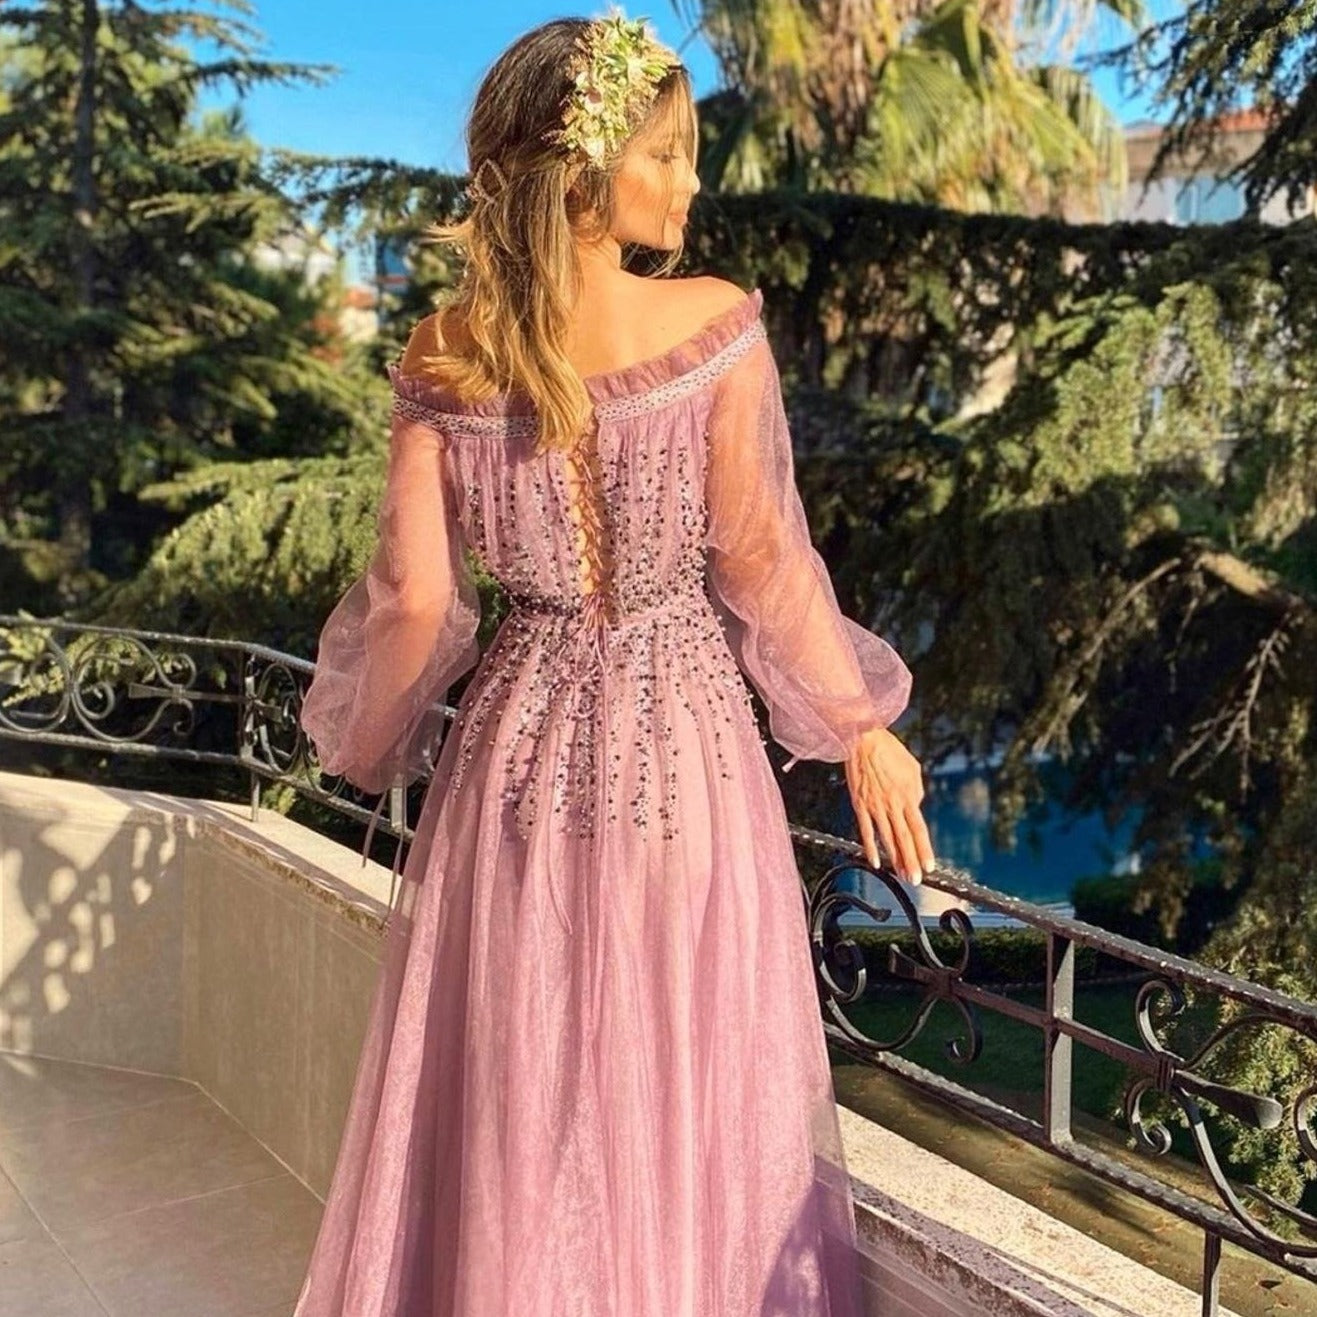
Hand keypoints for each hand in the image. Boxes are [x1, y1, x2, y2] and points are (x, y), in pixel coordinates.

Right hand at [844, 726, 934, 883]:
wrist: (863, 739)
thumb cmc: (889, 750)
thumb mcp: (913, 768)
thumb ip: (916, 790)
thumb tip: (916, 806)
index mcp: (908, 795)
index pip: (919, 829)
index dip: (924, 849)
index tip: (929, 866)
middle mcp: (893, 804)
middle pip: (904, 838)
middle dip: (911, 861)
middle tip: (915, 879)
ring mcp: (875, 806)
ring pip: (887, 838)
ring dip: (894, 859)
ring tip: (900, 875)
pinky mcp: (859, 804)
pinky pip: (865, 830)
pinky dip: (870, 847)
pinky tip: (875, 862)